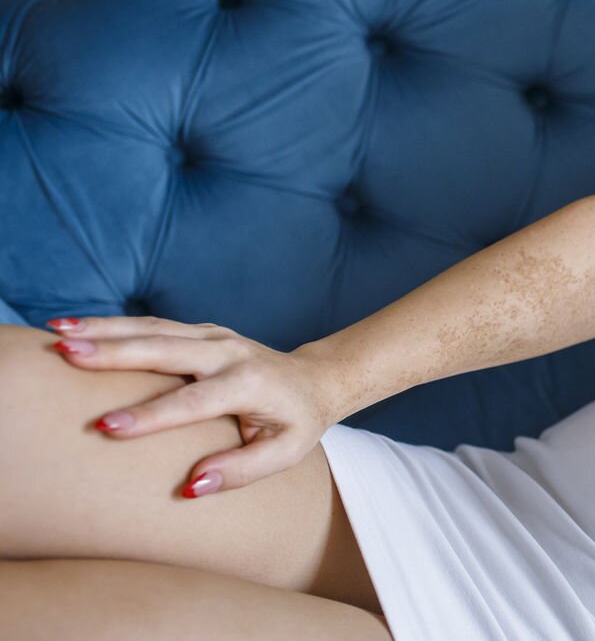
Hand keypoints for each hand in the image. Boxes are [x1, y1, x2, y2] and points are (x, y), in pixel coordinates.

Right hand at [45, 316, 337, 497]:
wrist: (316, 379)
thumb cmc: (297, 422)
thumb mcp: (284, 452)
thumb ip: (241, 471)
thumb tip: (192, 487)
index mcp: (249, 384)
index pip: (193, 401)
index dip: (151, 416)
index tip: (107, 427)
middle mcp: (229, 352)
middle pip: (165, 349)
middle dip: (115, 352)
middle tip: (68, 355)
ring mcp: (213, 336)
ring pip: (153, 328)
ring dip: (104, 329)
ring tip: (59, 333)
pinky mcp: (199, 331)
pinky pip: (152, 326)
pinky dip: (113, 325)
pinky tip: (76, 328)